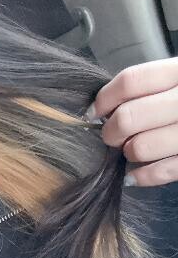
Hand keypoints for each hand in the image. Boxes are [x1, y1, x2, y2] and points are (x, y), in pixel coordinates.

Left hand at [85, 57, 177, 186]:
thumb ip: (155, 86)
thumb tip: (108, 106)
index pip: (131, 81)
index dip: (104, 98)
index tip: (94, 111)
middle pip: (130, 116)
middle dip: (111, 131)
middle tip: (111, 135)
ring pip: (142, 147)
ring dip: (128, 153)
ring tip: (131, 151)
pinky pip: (163, 171)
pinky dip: (142, 176)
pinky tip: (134, 175)